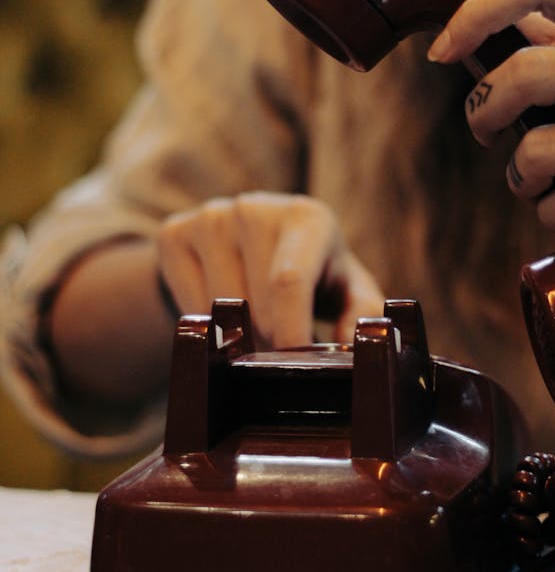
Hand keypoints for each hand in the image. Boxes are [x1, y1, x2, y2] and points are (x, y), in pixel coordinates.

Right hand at [156, 192, 383, 347]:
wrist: (251, 248)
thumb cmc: (314, 276)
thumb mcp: (347, 290)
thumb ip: (362, 314)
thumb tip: (360, 342)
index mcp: (307, 217)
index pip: (288, 282)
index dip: (290, 332)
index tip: (294, 364)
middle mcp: (255, 208)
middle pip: (254, 304)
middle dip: (268, 342)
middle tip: (279, 351)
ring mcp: (211, 216)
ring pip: (217, 308)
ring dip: (236, 336)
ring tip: (255, 330)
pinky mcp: (174, 232)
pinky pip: (186, 304)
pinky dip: (205, 325)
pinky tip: (224, 315)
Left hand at [428, 0, 554, 270]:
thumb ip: (540, 44)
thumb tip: (459, 25)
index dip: (477, 12)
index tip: (442, 52)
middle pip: (529, 73)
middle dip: (484, 110)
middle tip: (485, 130)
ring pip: (539, 150)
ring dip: (521, 176)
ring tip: (544, 180)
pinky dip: (549, 212)